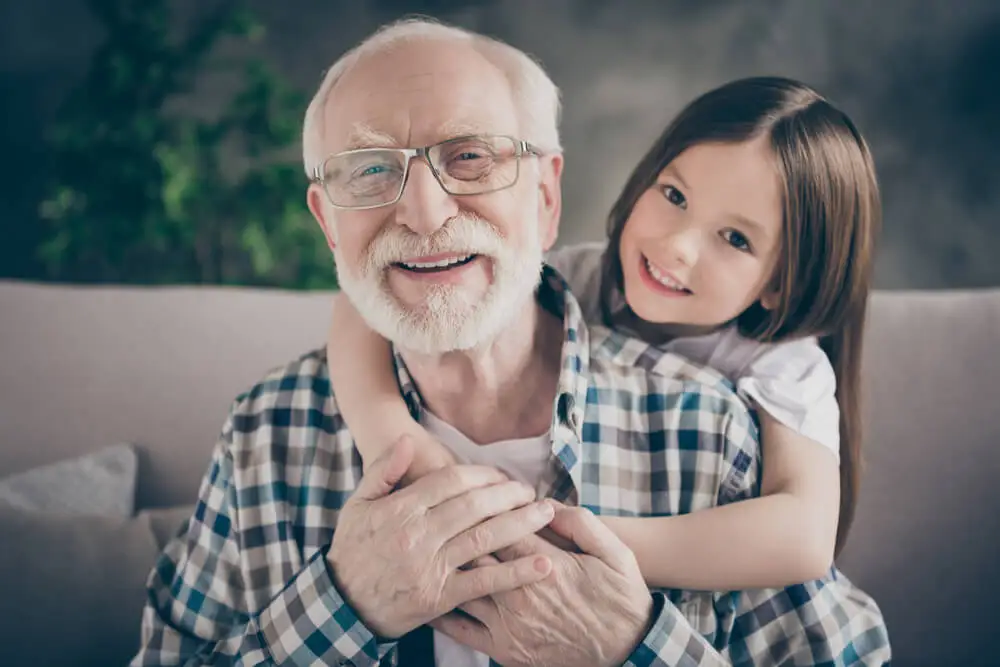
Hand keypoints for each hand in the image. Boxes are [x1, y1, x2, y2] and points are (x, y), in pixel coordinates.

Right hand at [328, 437, 555, 638]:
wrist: (339, 605)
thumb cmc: (352, 551)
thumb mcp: (357, 505)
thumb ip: (382, 471)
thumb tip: (405, 441)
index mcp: (400, 509)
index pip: (452, 481)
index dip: (484, 474)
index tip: (503, 475)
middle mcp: (418, 535)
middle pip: (475, 505)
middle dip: (510, 495)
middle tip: (532, 491)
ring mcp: (430, 567)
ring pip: (485, 538)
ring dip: (521, 524)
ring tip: (547, 514)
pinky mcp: (440, 597)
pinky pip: (484, 583)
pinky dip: (516, 573)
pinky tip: (543, 564)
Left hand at [432, 504, 653, 666]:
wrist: (628, 651)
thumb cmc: (620, 598)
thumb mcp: (614, 551)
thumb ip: (581, 522)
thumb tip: (548, 503)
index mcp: (544, 564)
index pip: (499, 526)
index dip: (485, 507)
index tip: (475, 495)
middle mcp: (519, 594)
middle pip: (474, 553)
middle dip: (459, 531)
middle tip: (443, 516)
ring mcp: (508, 624)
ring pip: (463, 586)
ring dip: (446, 565)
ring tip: (431, 547)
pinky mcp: (504, 649)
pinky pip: (461, 629)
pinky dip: (441, 610)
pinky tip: (430, 594)